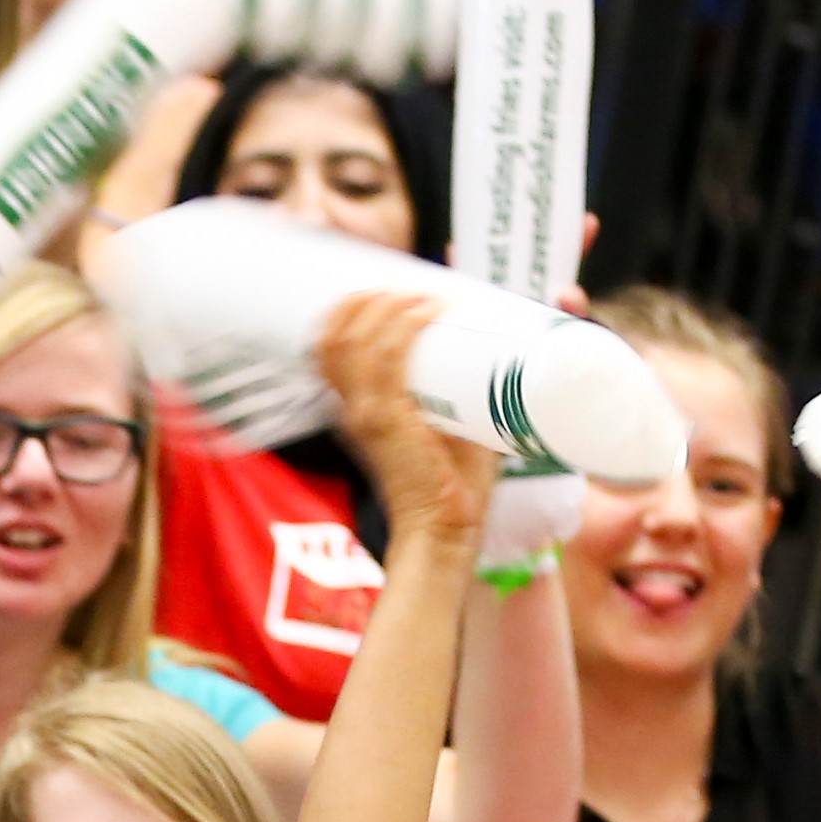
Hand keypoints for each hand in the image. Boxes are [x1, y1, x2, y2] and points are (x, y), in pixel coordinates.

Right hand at [313, 290, 495, 539]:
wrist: (444, 531)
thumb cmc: (452, 484)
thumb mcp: (443, 426)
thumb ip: (454, 394)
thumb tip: (491, 352)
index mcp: (355, 408)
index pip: (329, 347)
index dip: (351, 309)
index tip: (390, 290)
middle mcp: (350, 408)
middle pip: (334, 334)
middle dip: (368, 299)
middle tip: (410, 289)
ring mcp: (365, 414)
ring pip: (357, 339)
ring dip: (390, 306)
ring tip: (424, 296)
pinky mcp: (387, 421)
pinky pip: (387, 359)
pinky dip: (406, 326)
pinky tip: (428, 310)